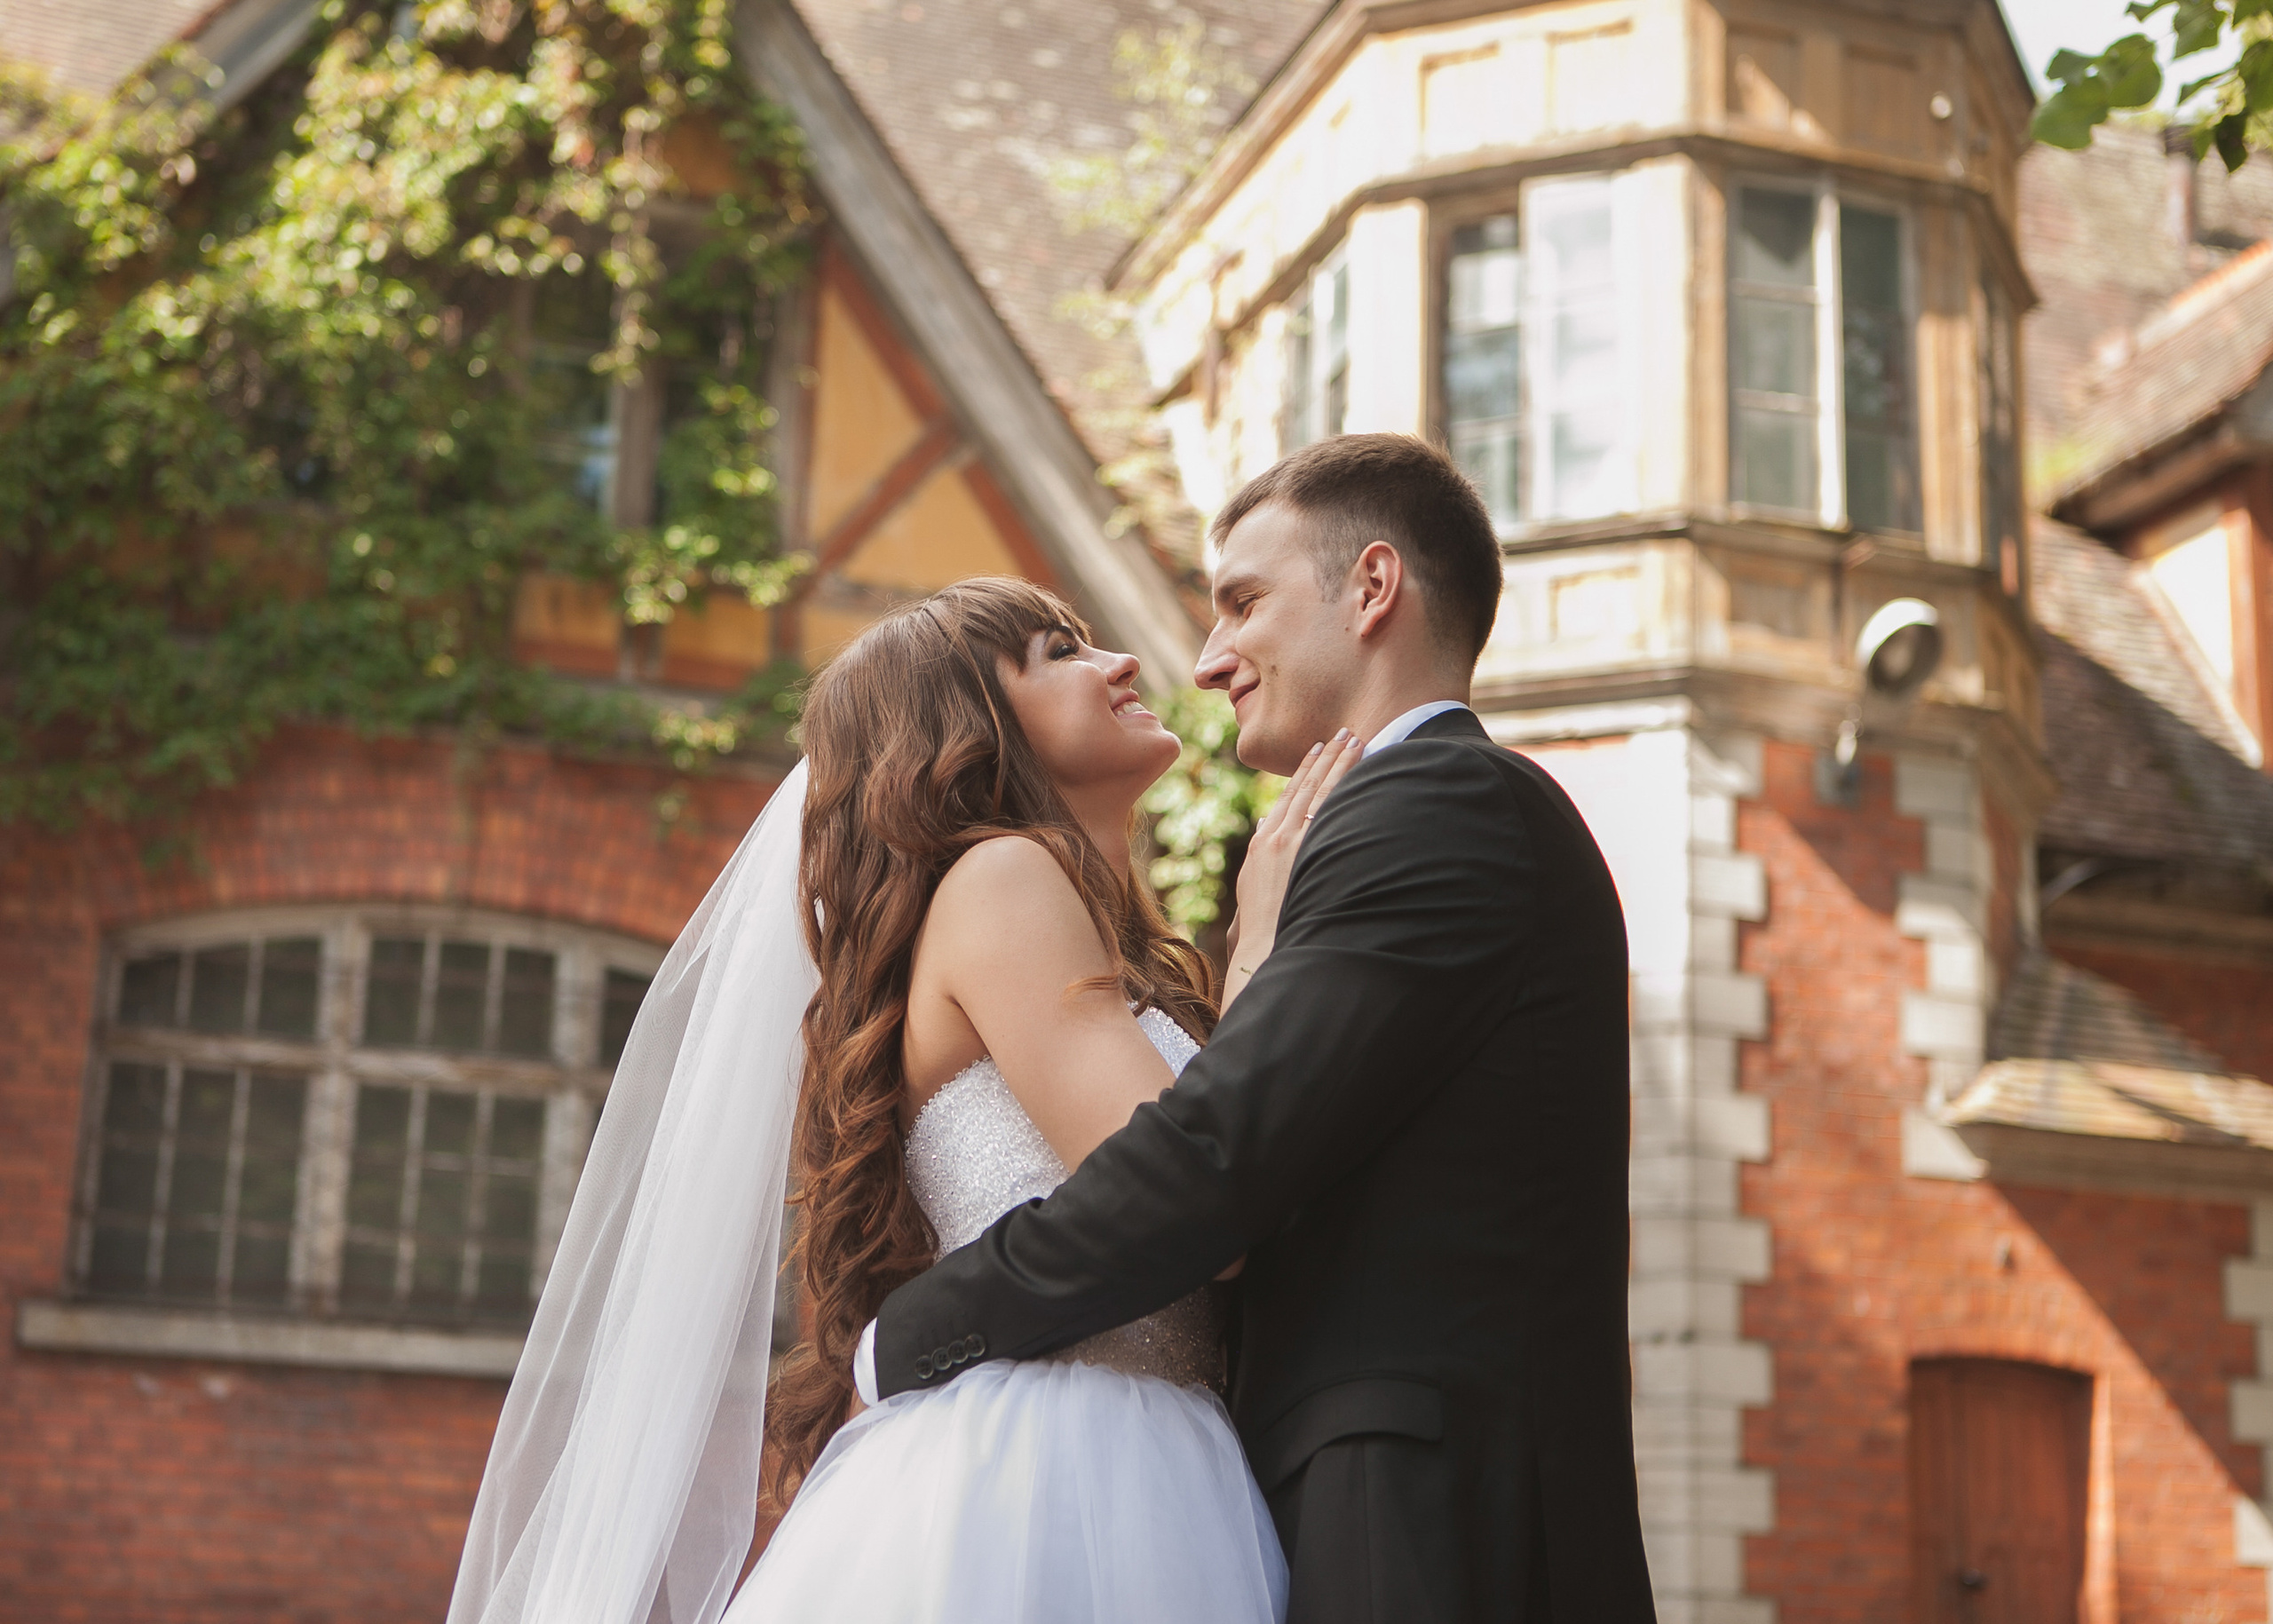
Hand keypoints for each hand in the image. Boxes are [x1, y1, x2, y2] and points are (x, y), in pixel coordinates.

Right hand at [1223, 730, 1362, 1007]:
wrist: (1262, 947)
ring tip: (1355, 741)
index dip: (1306, 769)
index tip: (1319, 749)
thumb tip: (1269, 824)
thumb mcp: (1253, 881)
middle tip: (1345, 732)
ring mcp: (1294, 843)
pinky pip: (1330, 813)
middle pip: (1307, 786)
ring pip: (1321, 794)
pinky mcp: (1307, 854)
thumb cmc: (1262, 922)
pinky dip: (1343, 790)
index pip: (1289, 795)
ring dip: (1339, 765)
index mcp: (1263, 841)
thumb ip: (1263, 850)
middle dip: (1327, 757)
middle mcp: (1277, 836)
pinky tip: (1358, 774)